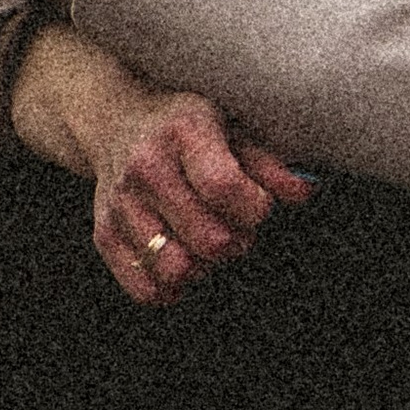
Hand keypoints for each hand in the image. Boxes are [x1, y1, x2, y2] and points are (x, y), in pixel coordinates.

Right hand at [92, 94, 314, 308]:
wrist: (117, 120)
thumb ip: (270, 166)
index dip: (254, 209)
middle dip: (236, 242)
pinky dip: (172, 287)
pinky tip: (183, 258)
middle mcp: (145, 166)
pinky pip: (145, 288)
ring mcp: (120, 203)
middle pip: (208, 239)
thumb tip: (305, 193)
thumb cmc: (186, 128)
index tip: (258, 207)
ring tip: (207, 240)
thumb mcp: (233, 130)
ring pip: (176, 269)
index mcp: (183, 131)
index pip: (222, 187)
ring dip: (204, 267)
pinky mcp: (104, 233)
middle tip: (236, 228)